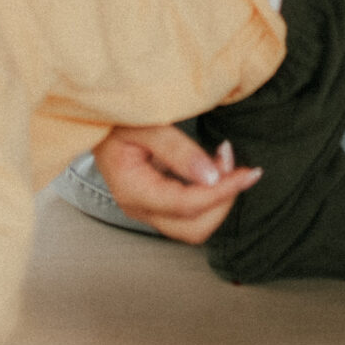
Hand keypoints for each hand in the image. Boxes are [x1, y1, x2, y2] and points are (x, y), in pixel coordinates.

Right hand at [92, 123, 260, 245]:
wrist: (95, 117)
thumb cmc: (116, 116)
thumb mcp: (145, 123)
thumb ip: (177, 149)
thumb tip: (211, 176)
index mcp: (132, 189)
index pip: (186, 205)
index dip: (222, 192)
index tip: (249, 173)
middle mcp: (138, 208)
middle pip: (193, 228)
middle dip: (223, 200)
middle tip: (235, 163)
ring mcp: (147, 209)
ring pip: (194, 225)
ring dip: (218, 198)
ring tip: (225, 160)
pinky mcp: (156, 203)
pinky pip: (190, 212)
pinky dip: (210, 194)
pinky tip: (215, 167)